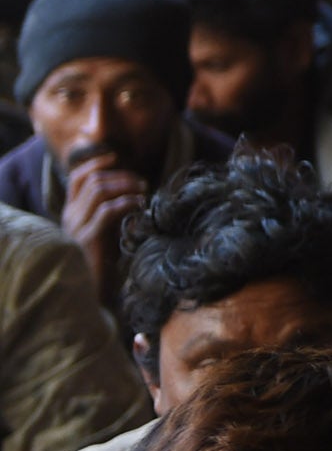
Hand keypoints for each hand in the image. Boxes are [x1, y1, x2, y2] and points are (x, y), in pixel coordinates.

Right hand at [60, 161, 150, 298]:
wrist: (93, 293)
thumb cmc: (104, 262)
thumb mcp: (106, 230)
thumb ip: (111, 211)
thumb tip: (134, 188)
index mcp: (71, 213)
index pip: (77, 178)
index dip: (96, 163)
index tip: (116, 157)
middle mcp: (70, 217)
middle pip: (93, 180)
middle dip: (121, 175)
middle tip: (142, 183)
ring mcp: (76, 228)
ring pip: (99, 190)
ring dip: (125, 185)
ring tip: (143, 192)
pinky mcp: (88, 239)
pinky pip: (107, 210)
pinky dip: (127, 202)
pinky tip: (141, 205)